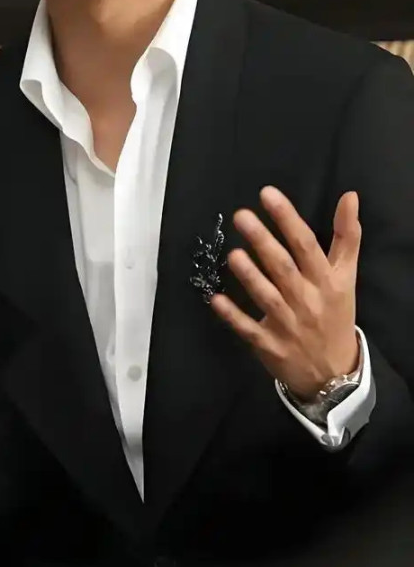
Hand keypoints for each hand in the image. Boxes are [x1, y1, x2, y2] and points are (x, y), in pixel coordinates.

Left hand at [211, 187, 360, 400]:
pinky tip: (216, 299)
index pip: (306, 245)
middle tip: (241, 215)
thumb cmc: (335, 313)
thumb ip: (347, 236)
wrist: (334, 373)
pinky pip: (248, 329)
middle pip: (283, 267)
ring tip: (233, 254)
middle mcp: (306, 300)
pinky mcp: (269, 345)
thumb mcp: (346, 276)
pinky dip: (233, 316)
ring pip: (267, 297)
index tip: (268, 194)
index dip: (288, 219)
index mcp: (325, 281)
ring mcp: (287, 324)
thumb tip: (349, 196)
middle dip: (263, 241)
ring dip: (250, 276)